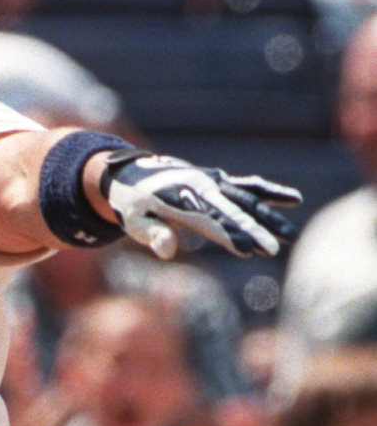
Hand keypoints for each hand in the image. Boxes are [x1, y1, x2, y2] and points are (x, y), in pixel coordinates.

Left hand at [101, 151, 299, 258]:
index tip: (248, 250)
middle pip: (232, 211)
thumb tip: (168, 251)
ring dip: (270, 215)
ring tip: (292, 235)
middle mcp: (199, 187)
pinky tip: (294, 198)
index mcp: (178, 199)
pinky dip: (269, 192)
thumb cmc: (132, 205)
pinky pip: (247, 186)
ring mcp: (211, 181)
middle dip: (255, 230)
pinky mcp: (218, 180)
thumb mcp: (134, 222)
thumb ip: (152, 235)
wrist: (131, 174)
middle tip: (276, 249)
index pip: (208, 221)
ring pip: (247, 199)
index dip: (228, 235)